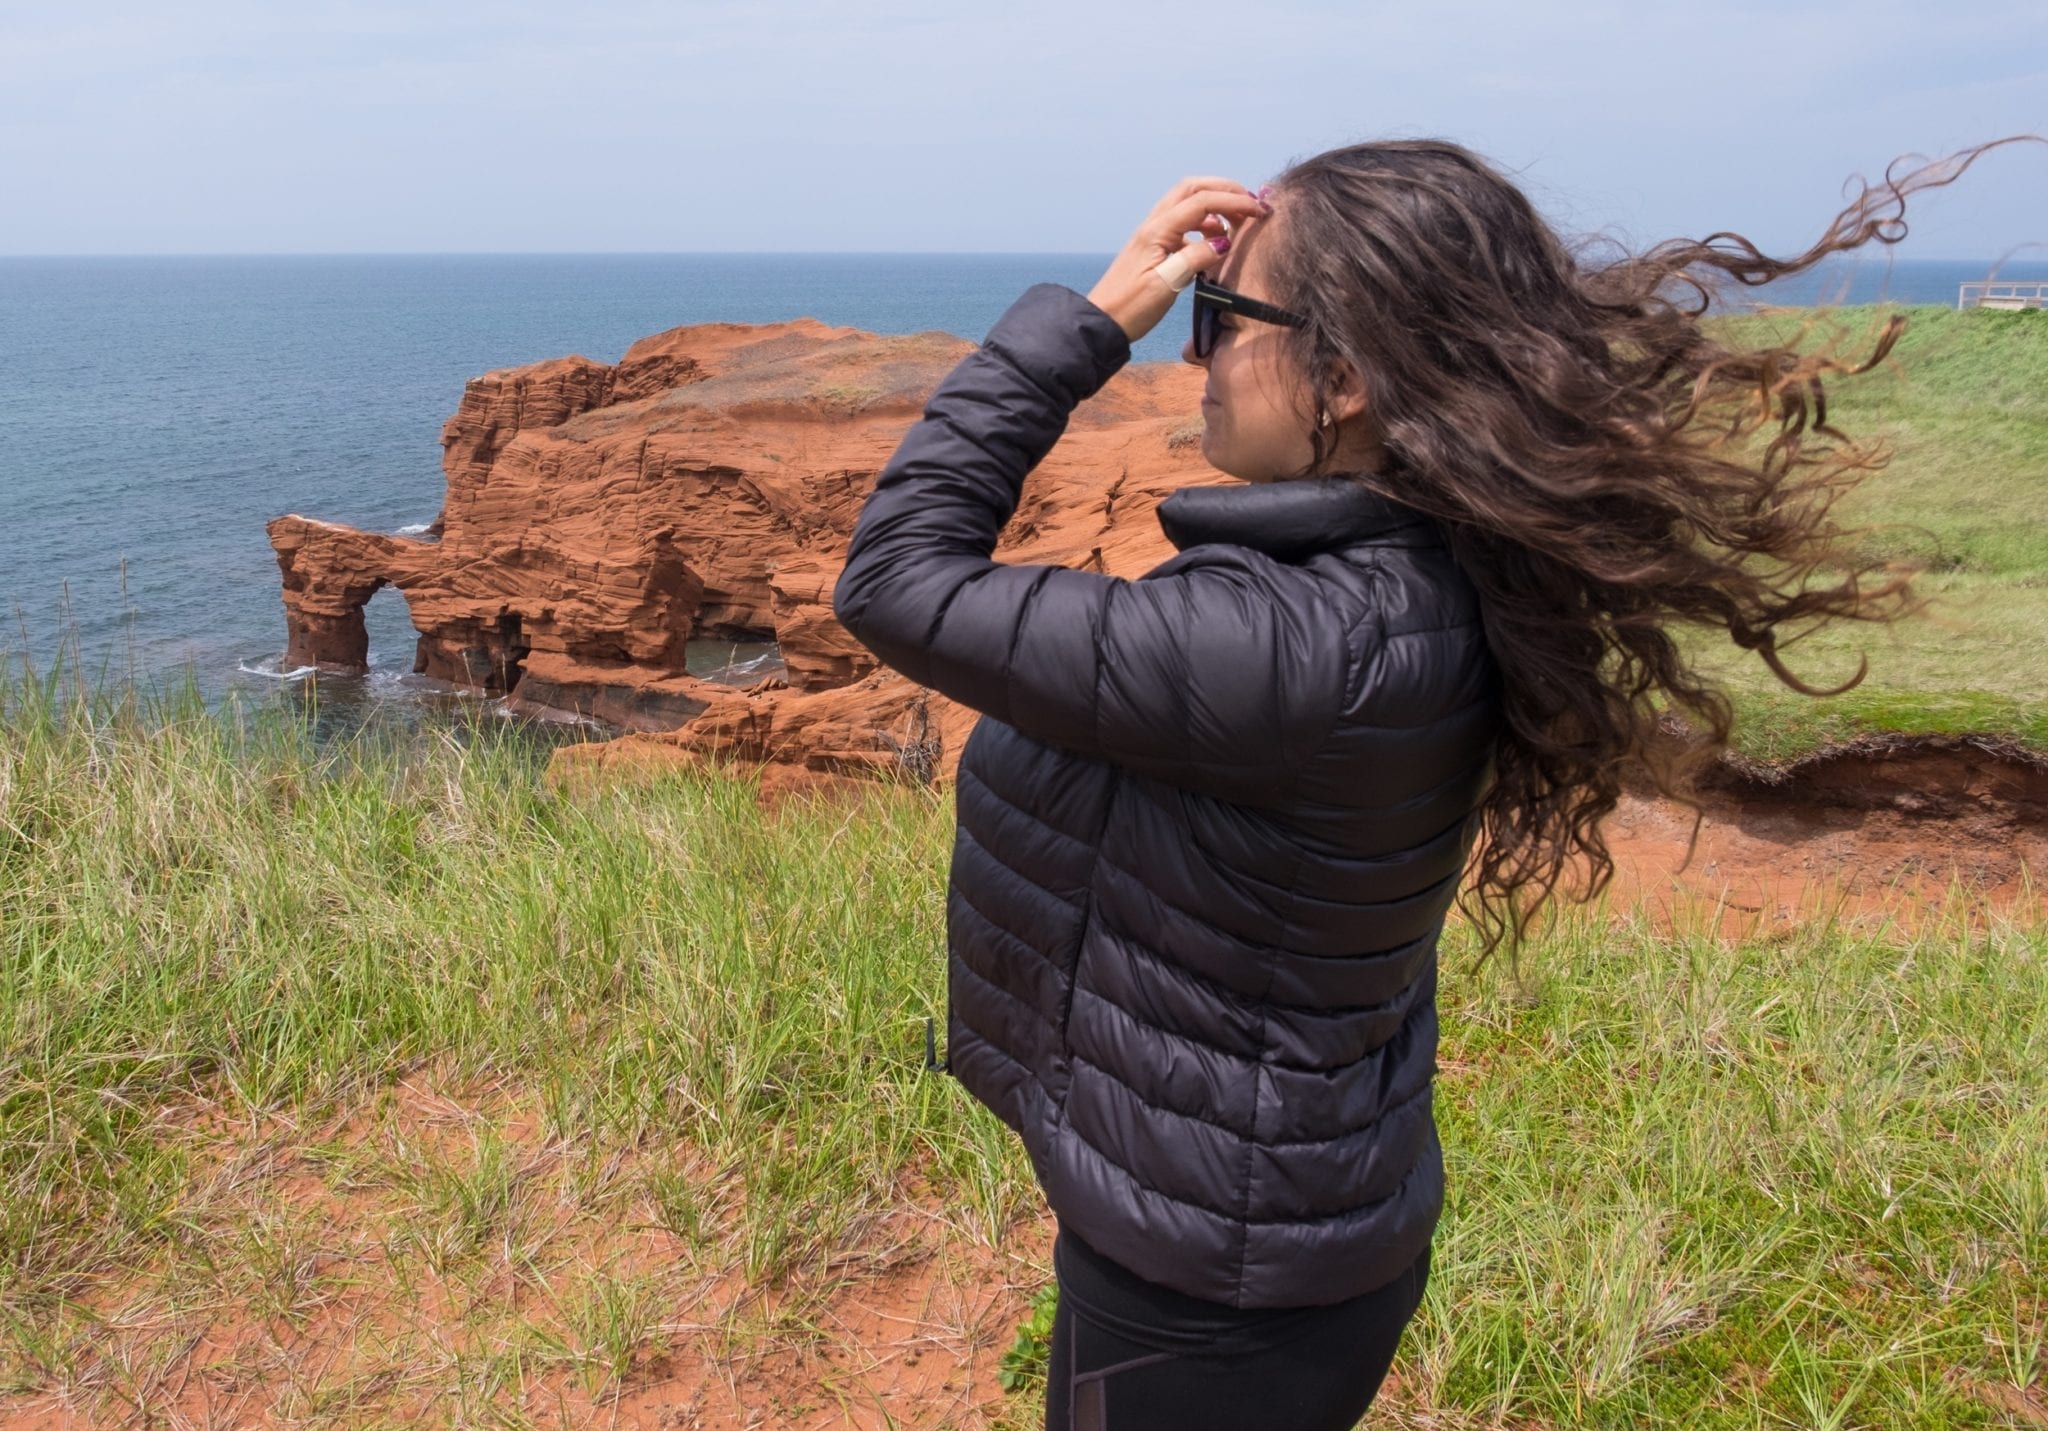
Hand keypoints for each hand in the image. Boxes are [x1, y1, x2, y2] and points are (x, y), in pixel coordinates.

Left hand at [1086, 177, 1270, 342]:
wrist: (1102, 322)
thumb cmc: (1130, 307)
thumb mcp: (1166, 284)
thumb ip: (1196, 258)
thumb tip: (1223, 242)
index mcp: (1157, 230)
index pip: (1202, 201)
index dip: (1233, 201)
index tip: (1259, 211)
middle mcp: (1154, 225)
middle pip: (1193, 189)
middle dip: (1225, 191)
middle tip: (1250, 205)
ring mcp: (1153, 235)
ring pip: (1188, 204)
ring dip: (1215, 206)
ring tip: (1237, 225)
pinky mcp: (1155, 247)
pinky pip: (1183, 224)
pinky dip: (1204, 225)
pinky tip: (1214, 243)